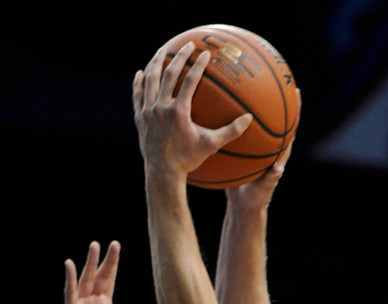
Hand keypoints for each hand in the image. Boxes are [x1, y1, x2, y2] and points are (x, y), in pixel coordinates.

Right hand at [63, 240, 132, 303]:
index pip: (109, 279)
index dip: (112, 264)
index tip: (116, 246)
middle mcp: (92, 303)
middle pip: (98, 276)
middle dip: (102, 259)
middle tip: (106, 242)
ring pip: (84, 280)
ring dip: (88, 264)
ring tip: (93, 246)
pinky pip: (70, 294)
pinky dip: (69, 279)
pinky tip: (69, 264)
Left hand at [133, 39, 252, 180]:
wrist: (163, 174)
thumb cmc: (188, 160)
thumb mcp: (211, 145)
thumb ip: (230, 132)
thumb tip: (249, 119)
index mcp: (179, 111)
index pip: (189, 80)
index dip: (198, 65)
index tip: (205, 53)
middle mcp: (161, 108)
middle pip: (169, 73)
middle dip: (179, 56)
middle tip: (187, 45)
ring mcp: (148, 112)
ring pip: (151, 80)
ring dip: (156, 62)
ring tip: (162, 51)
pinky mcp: (139, 118)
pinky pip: (138, 95)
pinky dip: (139, 83)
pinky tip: (141, 73)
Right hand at [225, 91, 300, 211]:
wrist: (242, 204)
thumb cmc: (255, 198)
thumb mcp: (262, 189)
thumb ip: (271, 179)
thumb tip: (279, 169)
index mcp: (278, 152)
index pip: (290, 126)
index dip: (295, 110)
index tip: (296, 90)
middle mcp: (269, 145)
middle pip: (275, 115)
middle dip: (277, 95)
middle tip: (276, 74)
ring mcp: (255, 145)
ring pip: (256, 118)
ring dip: (253, 100)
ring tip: (248, 79)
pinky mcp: (243, 148)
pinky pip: (238, 127)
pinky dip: (233, 116)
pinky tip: (222, 103)